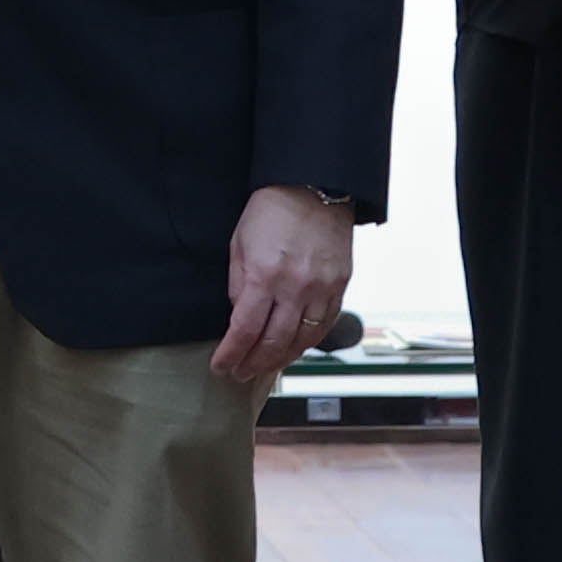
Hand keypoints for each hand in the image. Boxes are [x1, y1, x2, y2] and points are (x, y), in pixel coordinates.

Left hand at [214, 185, 355, 391]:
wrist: (312, 188)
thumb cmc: (271, 210)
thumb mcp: (239, 244)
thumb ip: (238, 283)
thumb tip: (239, 316)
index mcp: (264, 275)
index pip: (245, 330)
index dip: (231, 354)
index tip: (221, 366)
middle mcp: (296, 287)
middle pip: (274, 342)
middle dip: (253, 364)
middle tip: (240, 373)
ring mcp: (322, 289)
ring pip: (302, 340)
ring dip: (280, 360)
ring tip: (263, 367)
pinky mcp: (340, 286)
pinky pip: (324, 326)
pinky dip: (307, 343)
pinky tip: (293, 349)